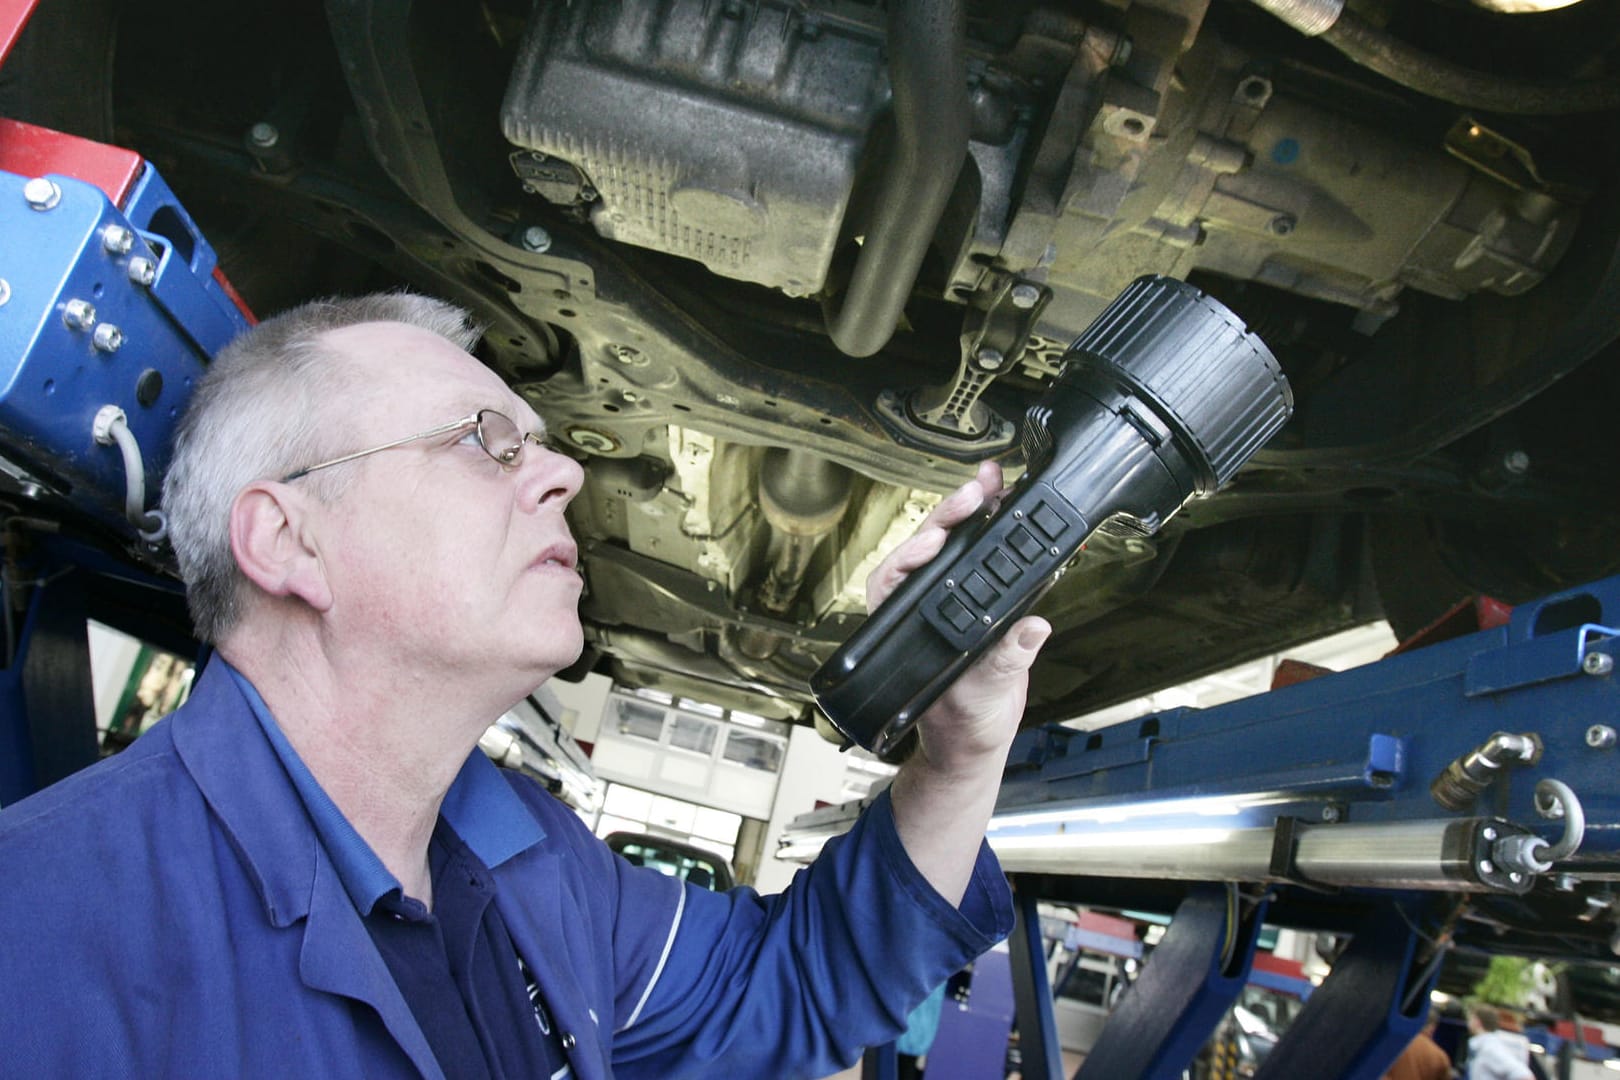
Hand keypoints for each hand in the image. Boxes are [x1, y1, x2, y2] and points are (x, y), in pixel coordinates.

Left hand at [866, 461, 1051, 774]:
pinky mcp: (978, 603)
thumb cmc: (963, 725)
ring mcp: (950, 603)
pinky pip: (981, 561)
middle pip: (927, 550)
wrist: (977, 741)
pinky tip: (1008, 507)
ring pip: (952, 548)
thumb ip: (1004, 663)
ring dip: (971, 513)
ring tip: (993, 483)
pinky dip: (994, 533)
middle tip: (976, 490)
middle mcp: (925, 610)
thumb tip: (1027, 629)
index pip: (896, 579)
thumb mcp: (984, 697)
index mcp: (911, 629)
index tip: (934, 540)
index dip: (913, 554)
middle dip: (949, 516)